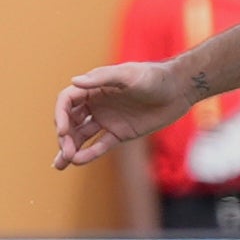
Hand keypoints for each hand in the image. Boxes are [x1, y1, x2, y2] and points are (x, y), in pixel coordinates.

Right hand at [54, 60, 195, 168]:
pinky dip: (88, 154)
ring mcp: (107, 119)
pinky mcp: (119, 133)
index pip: (68, 100)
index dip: (61, 115)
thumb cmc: (154, 77)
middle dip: (64, 136)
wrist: (179, 90)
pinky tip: (77, 162)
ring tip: (60, 164)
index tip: (63, 131)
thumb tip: (74, 81)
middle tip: (65, 151)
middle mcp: (97, 103)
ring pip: (81, 136)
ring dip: (70, 148)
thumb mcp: (128, 75)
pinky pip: (99, 145)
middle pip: (71, 120)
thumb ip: (102, 78)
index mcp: (95, 86)